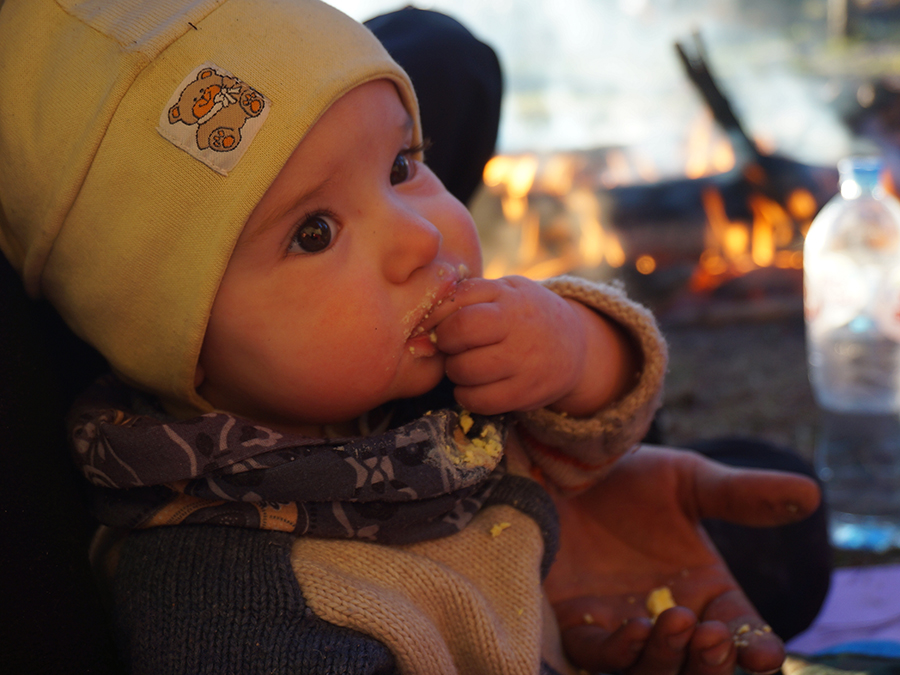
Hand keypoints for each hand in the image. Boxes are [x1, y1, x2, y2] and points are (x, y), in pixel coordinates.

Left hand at [430, 276, 634, 415]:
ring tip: (465, 365)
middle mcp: (518, 325)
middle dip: (445, 343)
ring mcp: (525, 360)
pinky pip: (479, 400)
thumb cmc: (522, 314)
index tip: (437, 326)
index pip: (456, 300)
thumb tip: (420, 323)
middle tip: (451, 347)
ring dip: (455, 371)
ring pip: (466, 369)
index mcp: (507, 294)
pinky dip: (466, 396)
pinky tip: (474, 386)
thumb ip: (466, 298)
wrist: (575, 344)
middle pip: (459, 332)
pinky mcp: (526, 393)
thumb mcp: (502, 292)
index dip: (436, 317)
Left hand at [544, 445, 820, 674]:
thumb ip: (742, 496)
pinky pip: (600, 656)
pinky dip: (622, 651)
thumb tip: (810, 495)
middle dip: (714, 663)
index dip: (758, 648)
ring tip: (679, 622)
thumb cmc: (628, 473)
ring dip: (672, 658)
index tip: (765, 653)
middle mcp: (668, 618)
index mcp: (706, 592)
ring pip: (654, 671)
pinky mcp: (578, 625)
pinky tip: (636, 629)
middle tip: (717, 637)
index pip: (743, 634)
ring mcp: (622, 627)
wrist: (562, 463)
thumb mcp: (688, 481)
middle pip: (701, 666)